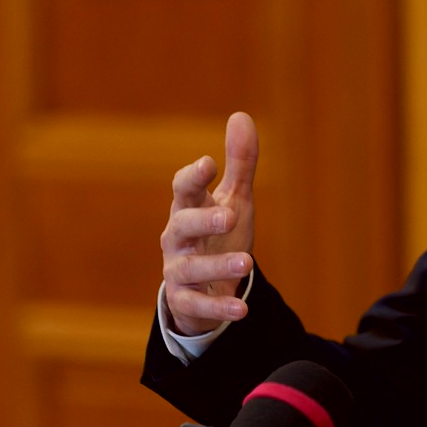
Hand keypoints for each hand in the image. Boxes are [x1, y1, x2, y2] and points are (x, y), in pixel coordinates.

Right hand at [161, 111, 258, 335]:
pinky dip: (219, 307)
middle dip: (204, 219)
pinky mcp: (185, 301)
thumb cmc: (218, 233)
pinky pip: (198, 305)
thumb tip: (241, 116)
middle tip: (232, 215)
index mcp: (189, 208)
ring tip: (247, 263)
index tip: (209, 163)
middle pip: (182, 225)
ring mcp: (178, 270)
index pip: (183, 188)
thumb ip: (240, 162)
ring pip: (189, 268)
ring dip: (217, 265)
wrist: (204, 284)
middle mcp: (178, 238)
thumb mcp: (234, 198)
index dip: (193, 176)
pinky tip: (244, 310)